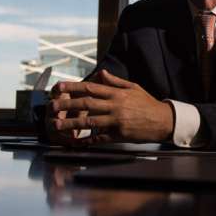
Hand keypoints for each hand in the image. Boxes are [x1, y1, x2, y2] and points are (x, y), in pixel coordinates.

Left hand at [47, 69, 174, 145]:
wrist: (163, 120)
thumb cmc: (147, 103)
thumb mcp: (133, 87)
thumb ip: (115, 81)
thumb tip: (101, 73)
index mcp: (117, 93)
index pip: (91, 88)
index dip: (73, 87)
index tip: (59, 87)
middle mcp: (115, 106)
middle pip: (86, 104)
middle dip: (67, 104)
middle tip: (52, 106)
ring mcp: (117, 121)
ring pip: (90, 122)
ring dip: (71, 123)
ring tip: (57, 124)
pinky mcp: (119, 135)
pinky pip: (100, 138)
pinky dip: (87, 140)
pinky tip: (76, 142)